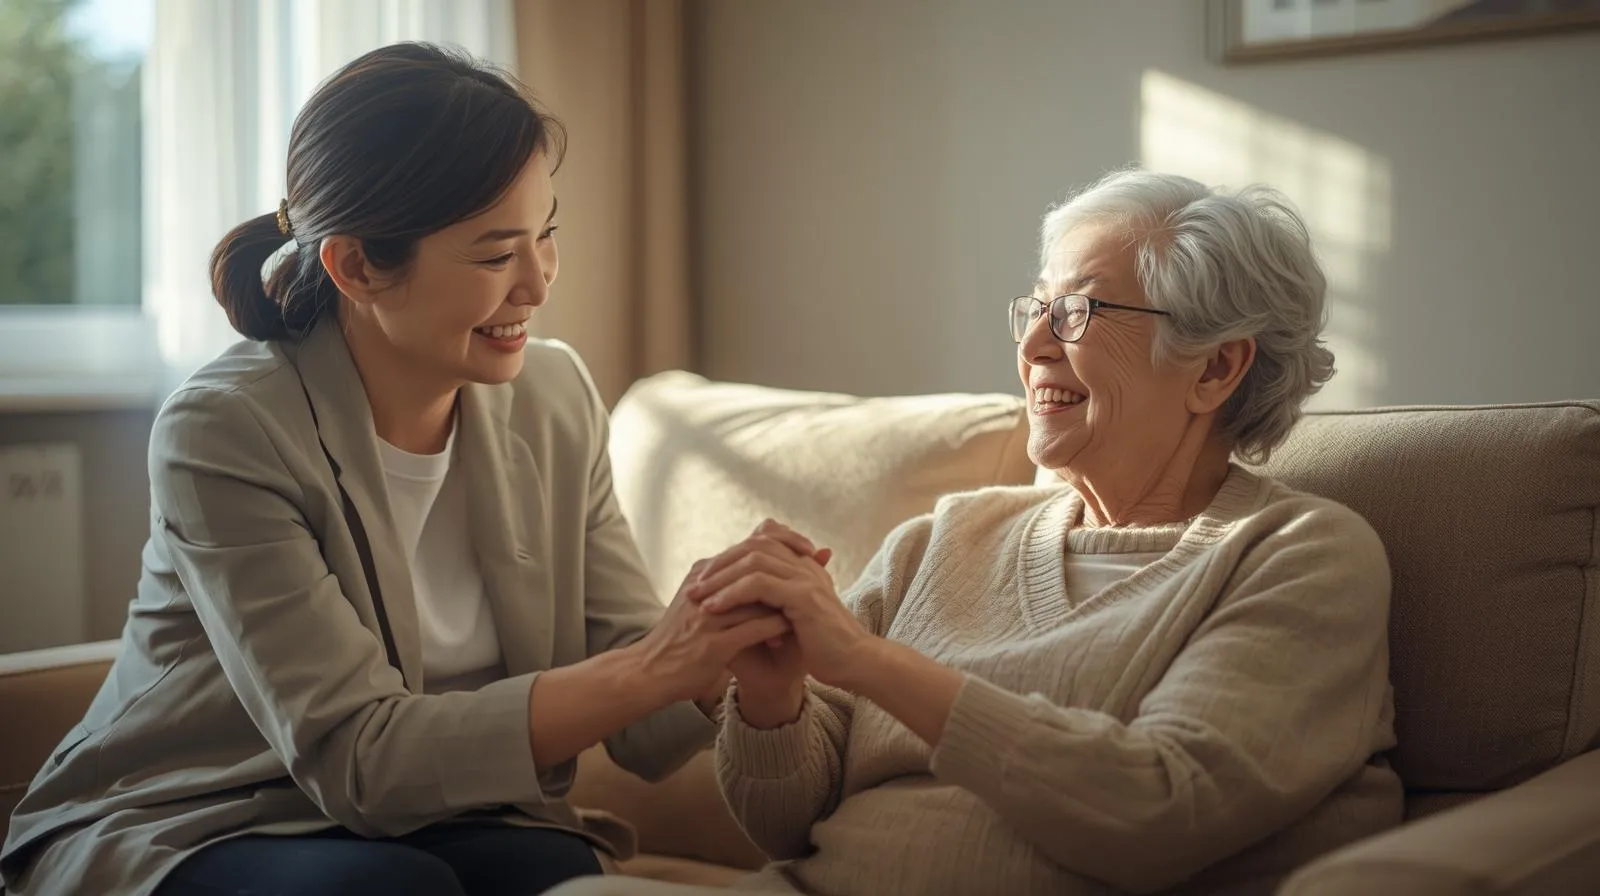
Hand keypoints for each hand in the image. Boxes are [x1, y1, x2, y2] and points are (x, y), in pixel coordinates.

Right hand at [630, 559, 792, 704]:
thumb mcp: (696, 603)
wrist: (648, 674)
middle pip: (755, 566)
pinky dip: (776, 627)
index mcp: (702, 573)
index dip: (781, 544)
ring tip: (808, 605)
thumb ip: (722, 585)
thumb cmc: (678, 640)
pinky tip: (793, 631)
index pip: (747, 548)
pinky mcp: (713, 643)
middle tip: (819, 570)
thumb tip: (750, 568)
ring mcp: (708, 616)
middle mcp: (705, 588)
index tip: (808, 548)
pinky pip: (754, 628)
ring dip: (786, 600)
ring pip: (758, 597)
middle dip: (790, 566)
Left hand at [691, 523, 871, 689]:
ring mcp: (805, 578)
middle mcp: (804, 566)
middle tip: (694, 585)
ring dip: (721, 577)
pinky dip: (732, 594)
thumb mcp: (788, 620)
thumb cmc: (819, 648)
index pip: (762, 542)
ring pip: (753, 561)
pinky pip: (760, 584)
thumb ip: (766, 604)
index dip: (730, 557)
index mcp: (802, 568)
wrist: (852, 665)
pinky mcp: (804, 596)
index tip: (704, 578)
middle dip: (720, 564)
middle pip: (754, 545)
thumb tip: (727, 599)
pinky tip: (714, 608)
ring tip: (697, 596)